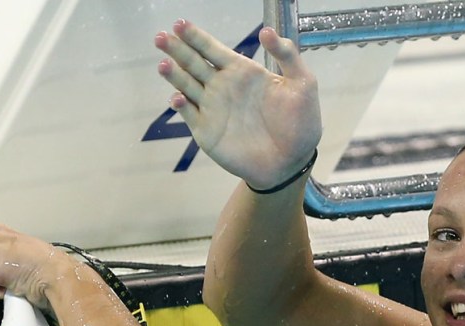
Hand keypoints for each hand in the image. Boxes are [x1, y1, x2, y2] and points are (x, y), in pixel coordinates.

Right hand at [154, 20, 321, 189]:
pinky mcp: (207, 132)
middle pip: (193, 63)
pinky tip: (178, 98)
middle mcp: (223, 86)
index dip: (196, 36)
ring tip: (163, 64)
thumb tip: (266, 31)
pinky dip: (181, 105)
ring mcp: (213, 109)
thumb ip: (288, 55)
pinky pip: (189, 114)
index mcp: (242, 71)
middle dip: (176, 49)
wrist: (292, 162)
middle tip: (161, 37)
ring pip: (186, 85)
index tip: (180, 24)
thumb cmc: (301, 123)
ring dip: (173, 74)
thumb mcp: (303, 84)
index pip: (213, 49)